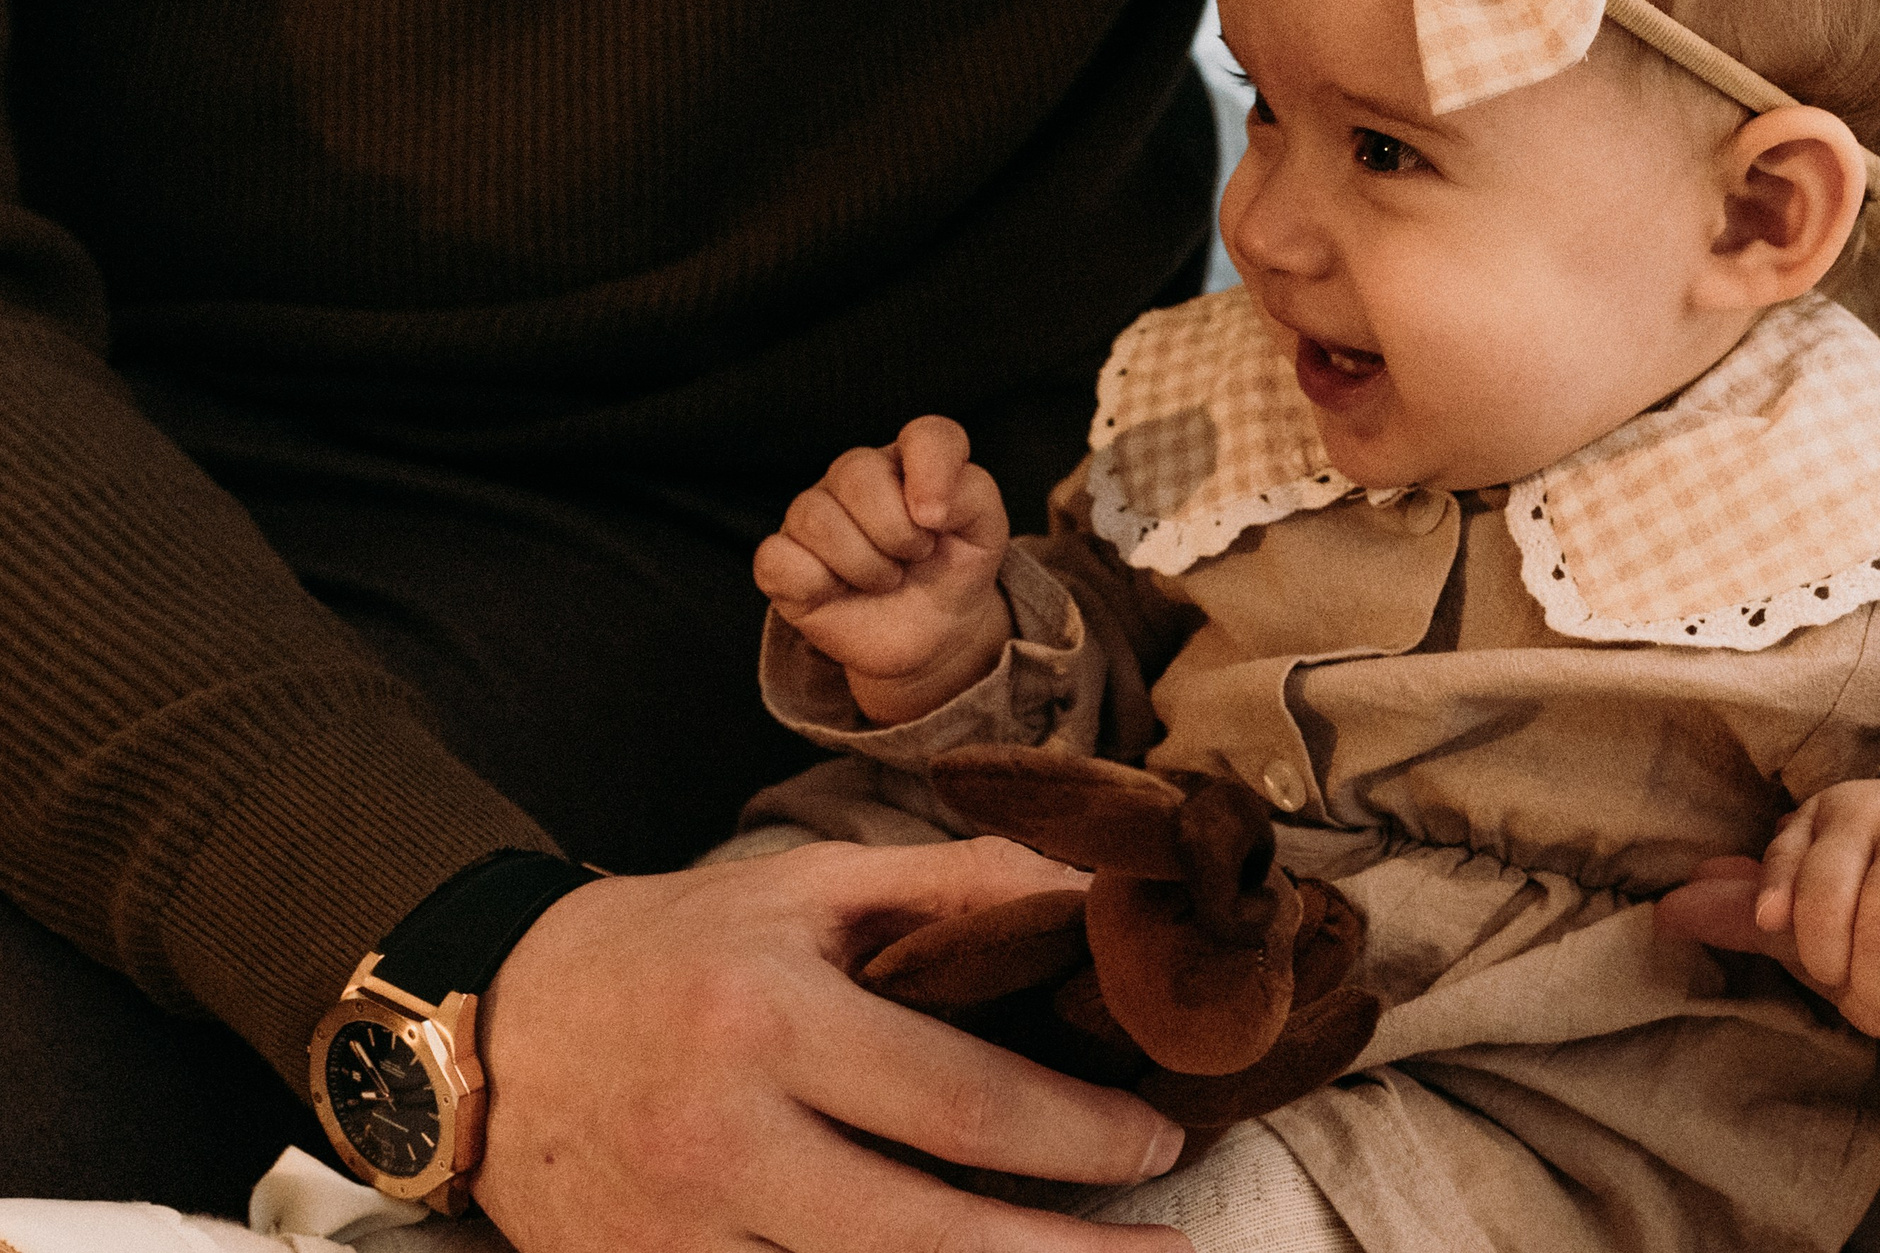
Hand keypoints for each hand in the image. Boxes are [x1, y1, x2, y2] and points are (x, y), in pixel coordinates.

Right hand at [474, 839, 1190, 1252]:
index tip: (1161, 1143)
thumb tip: (1090, 882)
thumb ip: (951, 885)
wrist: (490, 1028)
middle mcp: (726, 1139)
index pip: (963, 1102)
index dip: (1079, 1137)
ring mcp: (682, 1235)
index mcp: (773, 1021)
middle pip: (927, 1237)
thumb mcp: (806, 889)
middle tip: (1170, 1252)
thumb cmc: (674, 947)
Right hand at [755, 416, 1013, 722]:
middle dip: (896, 532)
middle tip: (913, 557)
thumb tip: (927, 505)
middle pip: (856, 472)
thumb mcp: (984, 533)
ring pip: (815, 517)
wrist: (932, 634)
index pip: (927, 435)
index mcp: (911, 459)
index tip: (938, 522)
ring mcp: (813, 513)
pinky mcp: (782, 558)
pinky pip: (777, 558)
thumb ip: (971, 497)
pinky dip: (815, 584)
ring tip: (885, 579)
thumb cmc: (952, 569)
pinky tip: (839, 591)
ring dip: (864, 564)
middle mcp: (856, 475)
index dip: (933, 472)